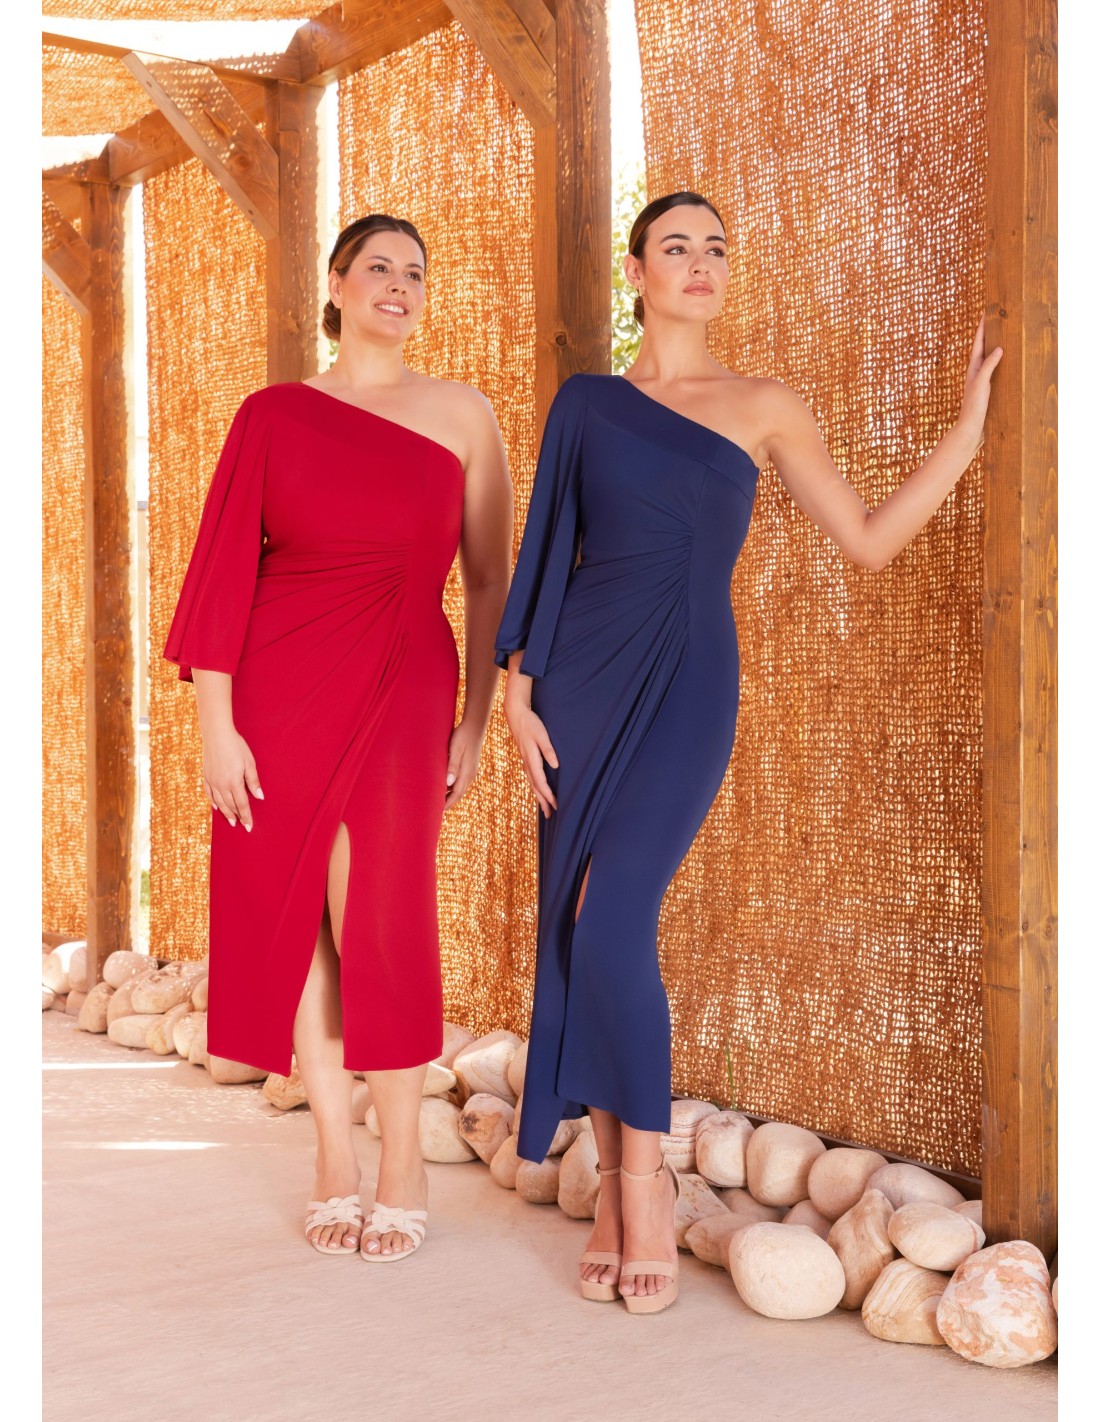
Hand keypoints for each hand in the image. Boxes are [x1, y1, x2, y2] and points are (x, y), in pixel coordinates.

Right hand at [202, 724, 262, 829]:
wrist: (216, 734)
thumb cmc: (236, 746)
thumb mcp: (249, 762)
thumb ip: (253, 781)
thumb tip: (259, 797)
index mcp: (234, 782)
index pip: (242, 804)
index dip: (246, 816)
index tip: (249, 826)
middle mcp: (221, 784)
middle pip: (230, 805)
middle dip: (237, 816)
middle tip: (241, 825)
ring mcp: (212, 781)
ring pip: (219, 802)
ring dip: (226, 812)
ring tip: (231, 820)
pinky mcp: (206, 776)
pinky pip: (209, 793)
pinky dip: (214, 802)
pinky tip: (217, 807)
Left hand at [444, 718, 484, 808]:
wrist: (475, 725)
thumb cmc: (463, 736)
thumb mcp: (455, 750)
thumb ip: (452, 766)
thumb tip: (448, 783)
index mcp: (467, 772)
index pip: (456, 794)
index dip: (447, 804)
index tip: (438, 812)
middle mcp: (470, 774)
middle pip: (459, 793)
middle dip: (448, 802)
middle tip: (436, 810)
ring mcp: (471, 770)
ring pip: (460, 787)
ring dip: (450, 795)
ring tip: (438, 800)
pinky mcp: (469, 765)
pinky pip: (461, 781)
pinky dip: (453, 787)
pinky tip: (445, 786)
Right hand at [504, 699, 558, 817]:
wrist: (515, 713)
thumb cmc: (530, 723)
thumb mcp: (542, 734)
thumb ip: (548, 750)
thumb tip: (556, 765)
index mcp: (531, 758)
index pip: (541, 782)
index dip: (548, 795)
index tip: (556, 805)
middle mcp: (527, 762)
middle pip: (535, 787)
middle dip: (543, 802)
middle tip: (550, 816)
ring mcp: (525, 761)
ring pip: (532, 783)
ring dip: (538, 796)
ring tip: (545, 809)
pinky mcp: (525, 757)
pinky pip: (530, 777)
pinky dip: (535, 787)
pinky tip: (537, 789)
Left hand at [955, 315, 1003, 446]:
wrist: (970, 429)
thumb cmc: (973, 407)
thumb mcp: (981, 383)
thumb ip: (989, 366)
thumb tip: (998, 348)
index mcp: (973, 368)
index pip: (978, 343)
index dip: (983, 328)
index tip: (987, 312)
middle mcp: (976, 372)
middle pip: (984, 348)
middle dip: (990, 333)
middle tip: (997, 319)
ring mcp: (982, 381)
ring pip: (990, 359)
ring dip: (996, 346)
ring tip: (1005, 335)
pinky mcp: (988, 390)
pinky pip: (996, 371)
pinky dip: (1001, 363)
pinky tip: (1008, 362)